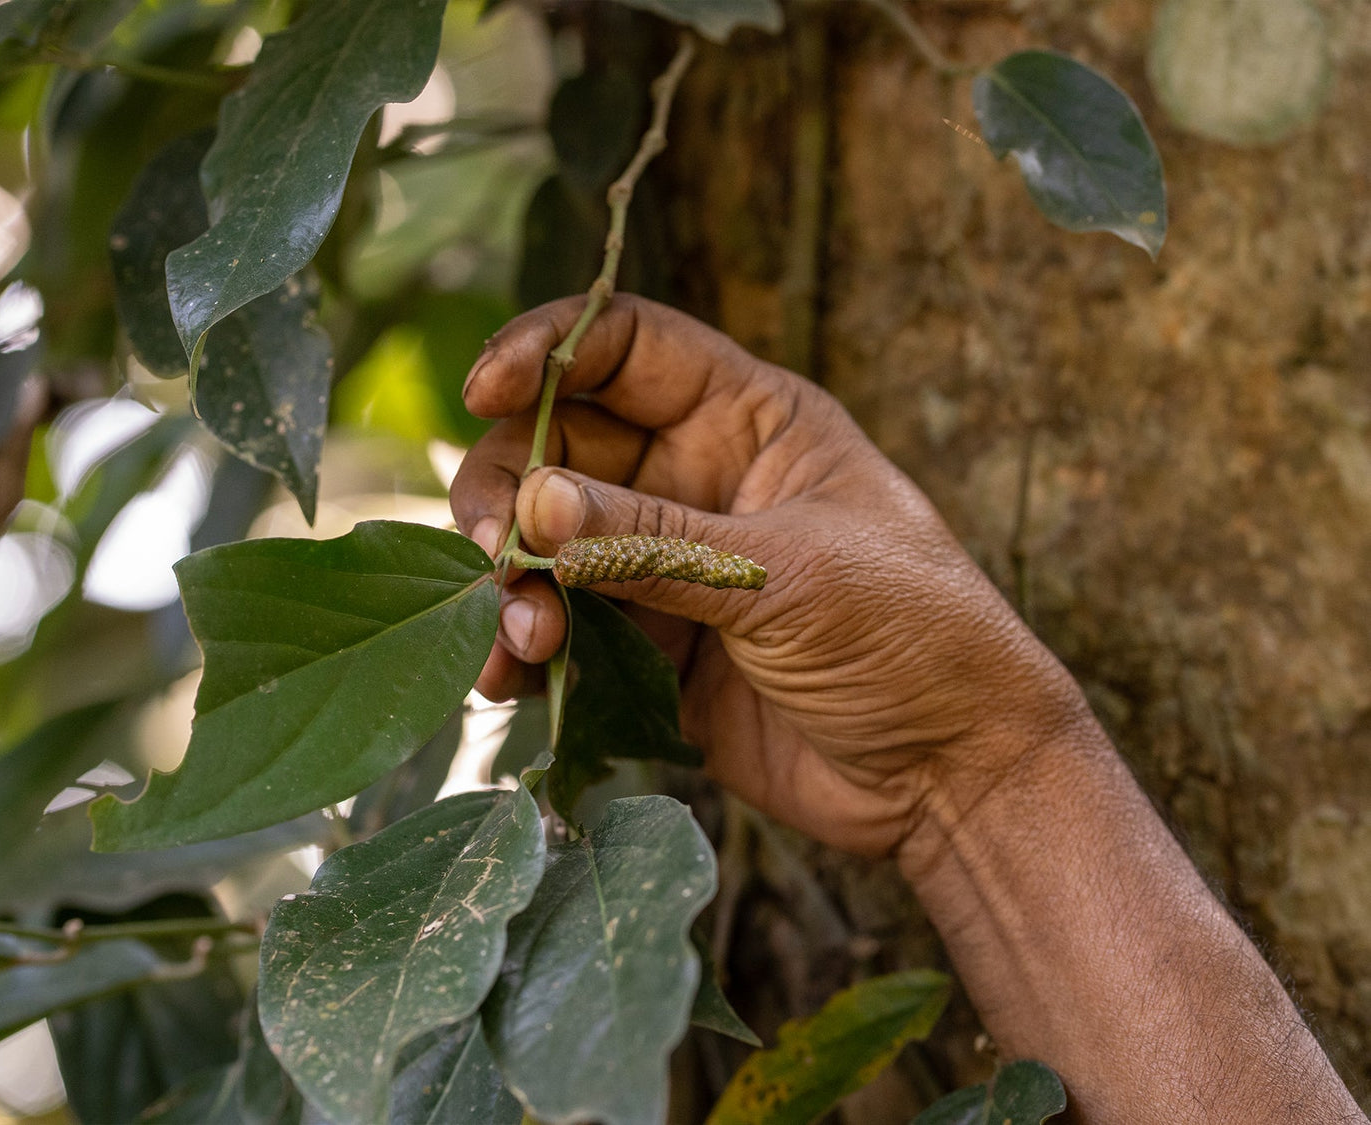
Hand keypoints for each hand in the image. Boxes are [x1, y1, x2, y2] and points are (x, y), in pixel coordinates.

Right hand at [451, 295, 1091, 857]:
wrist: (949, 777)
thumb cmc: (911, 637)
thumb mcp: (785, 573)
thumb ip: (652, 543)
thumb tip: (532, 505)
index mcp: (747, 420)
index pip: (625, 348)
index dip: (547, 351)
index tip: (485, 393)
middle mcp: (695, 479)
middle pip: (559, 445)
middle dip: (509, 490)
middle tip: (495, 555)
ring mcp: (667, 565)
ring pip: (546, 542)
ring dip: (511, 580)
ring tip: (523, 640)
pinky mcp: (651, 648)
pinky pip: (564, 628)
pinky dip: (526, 648)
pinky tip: (511, 680)